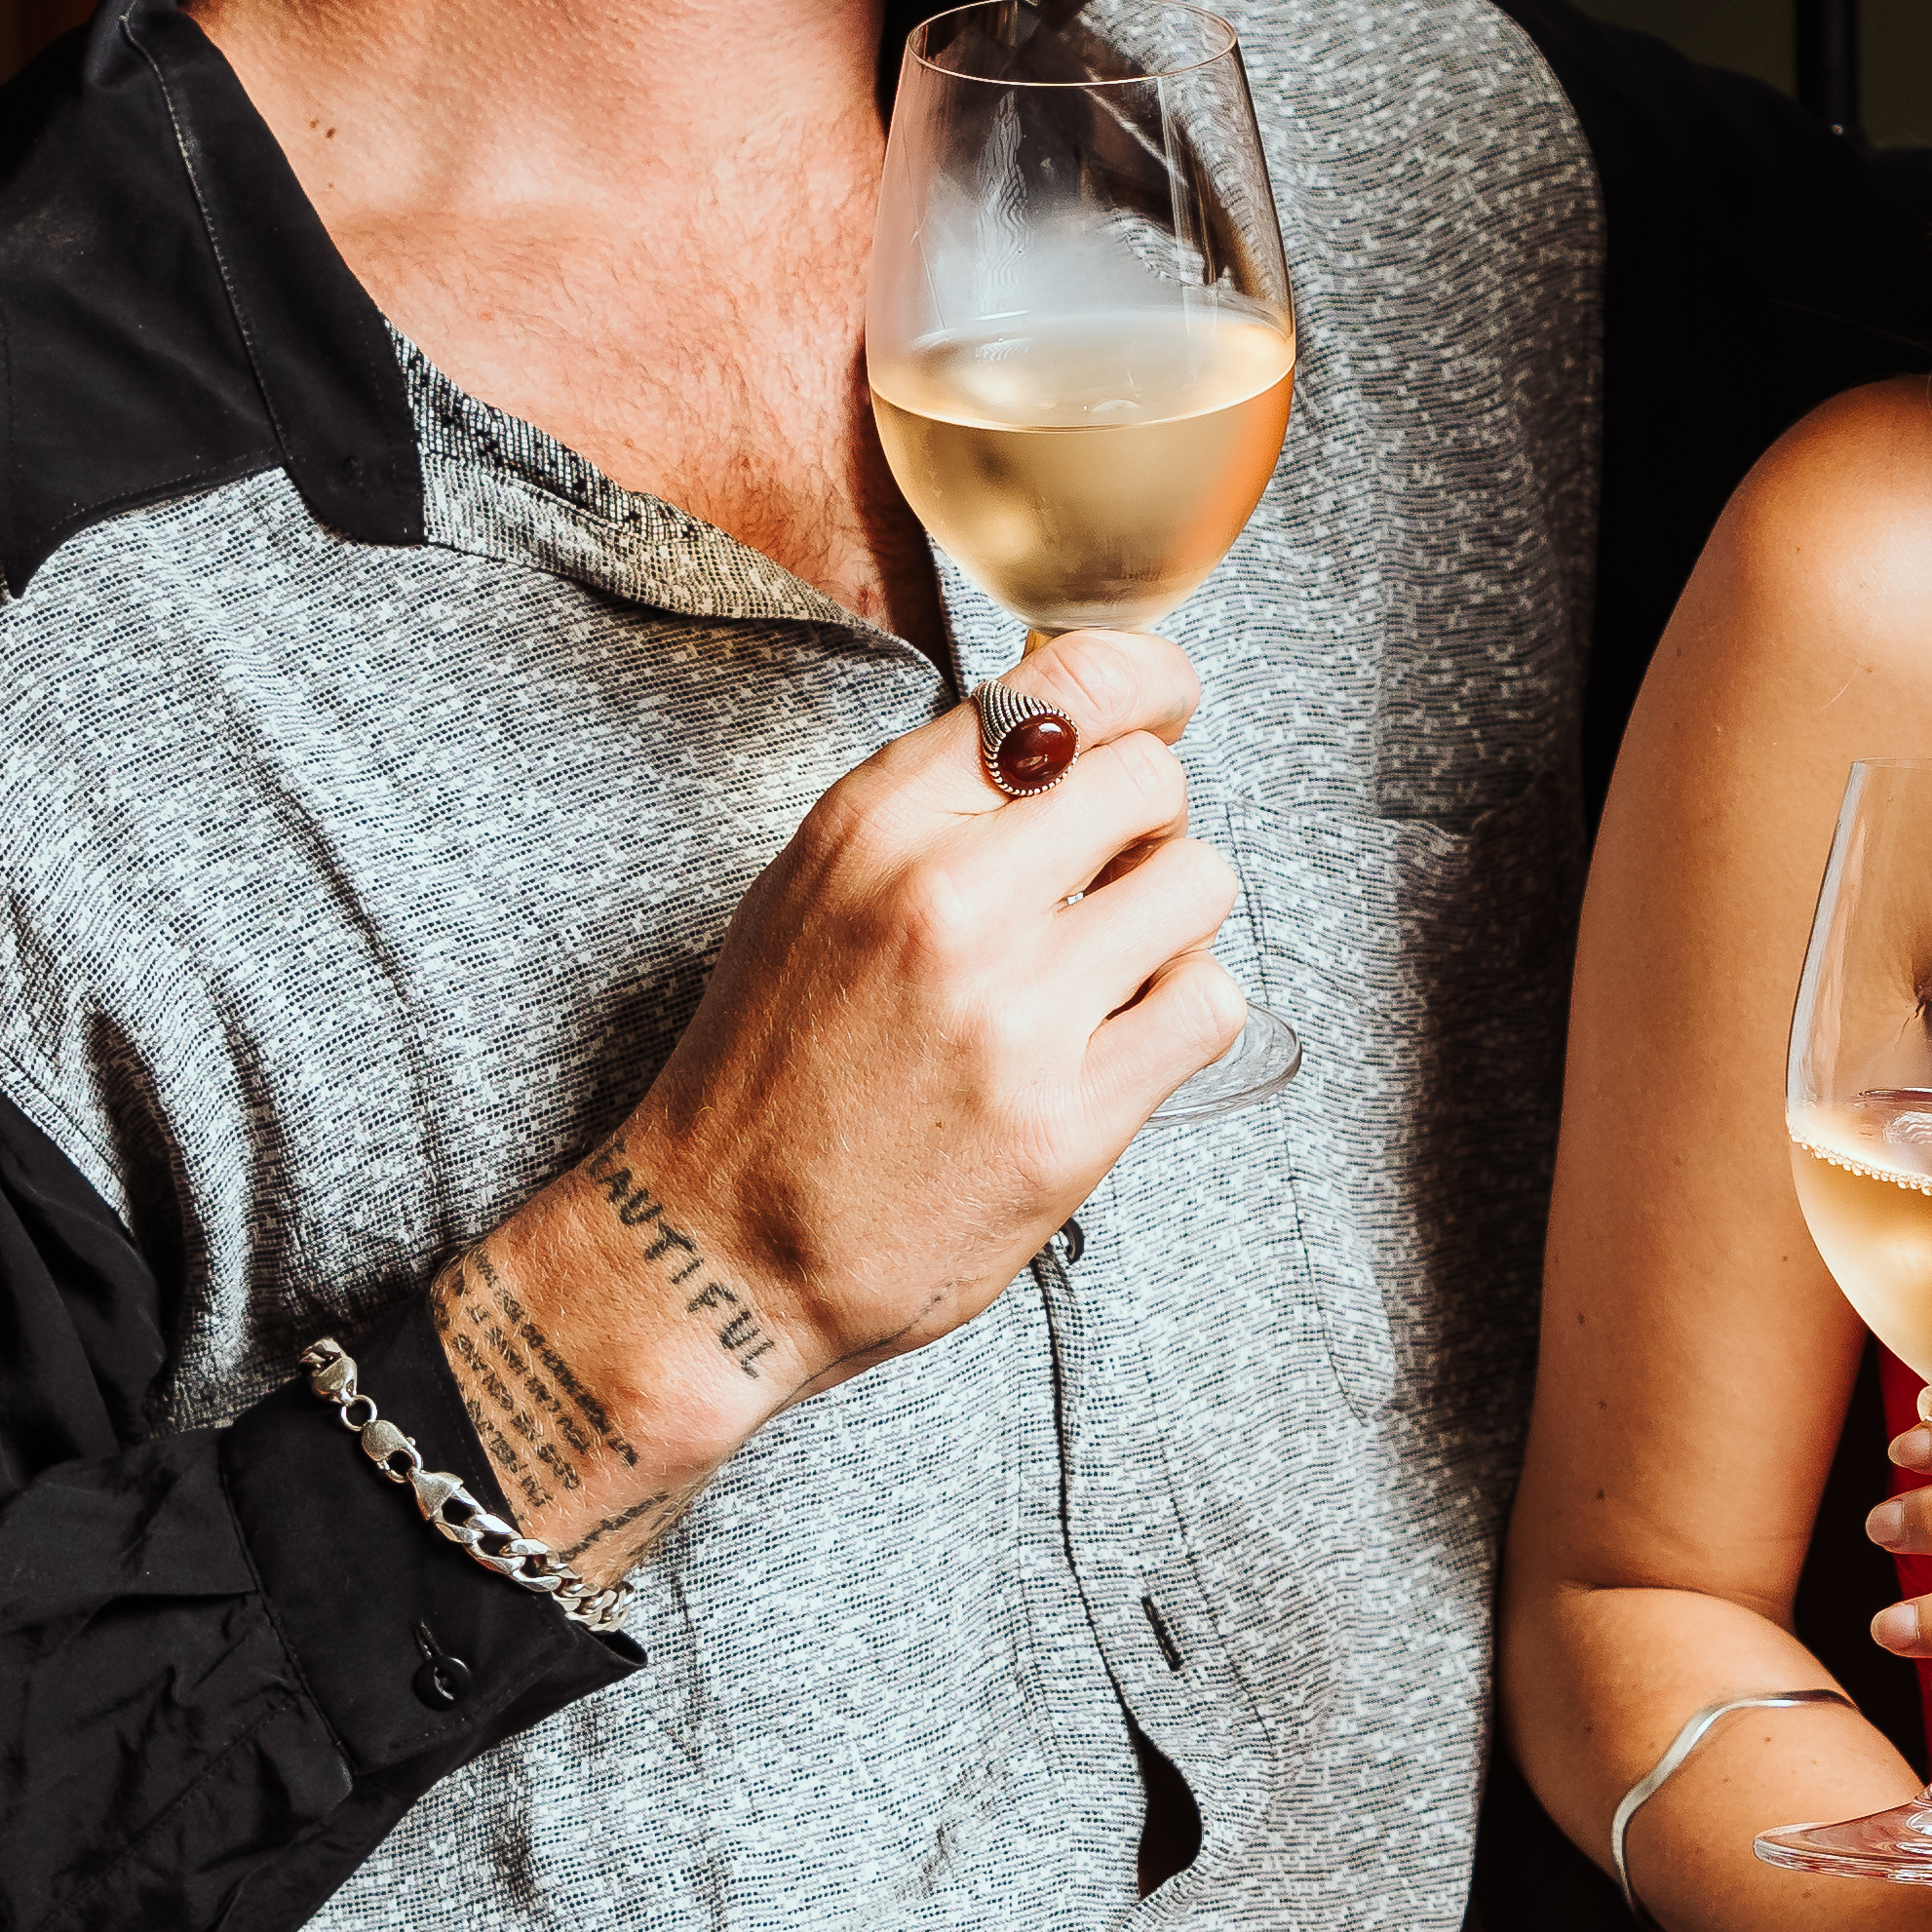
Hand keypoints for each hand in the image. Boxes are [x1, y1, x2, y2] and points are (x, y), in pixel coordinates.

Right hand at [428, 630, 1231, 1567]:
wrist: (721, 1250)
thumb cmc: (767, 1069)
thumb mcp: (809, 889)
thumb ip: (933, 805)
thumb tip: (1074, 732)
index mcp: (872, 828)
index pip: (1064, 688)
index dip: (1146, 682)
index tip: (1164, 705)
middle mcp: (944, 901)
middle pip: (1151, 777)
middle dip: (1151, 819)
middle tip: (1113, 873)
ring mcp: (1014, 1012)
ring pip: (1199, 883)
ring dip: (1174, 920)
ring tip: (1111, 965)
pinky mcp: (1071, 1118)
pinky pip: (1211, 1005)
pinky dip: (1184, 1014)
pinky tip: (1120, 1039)